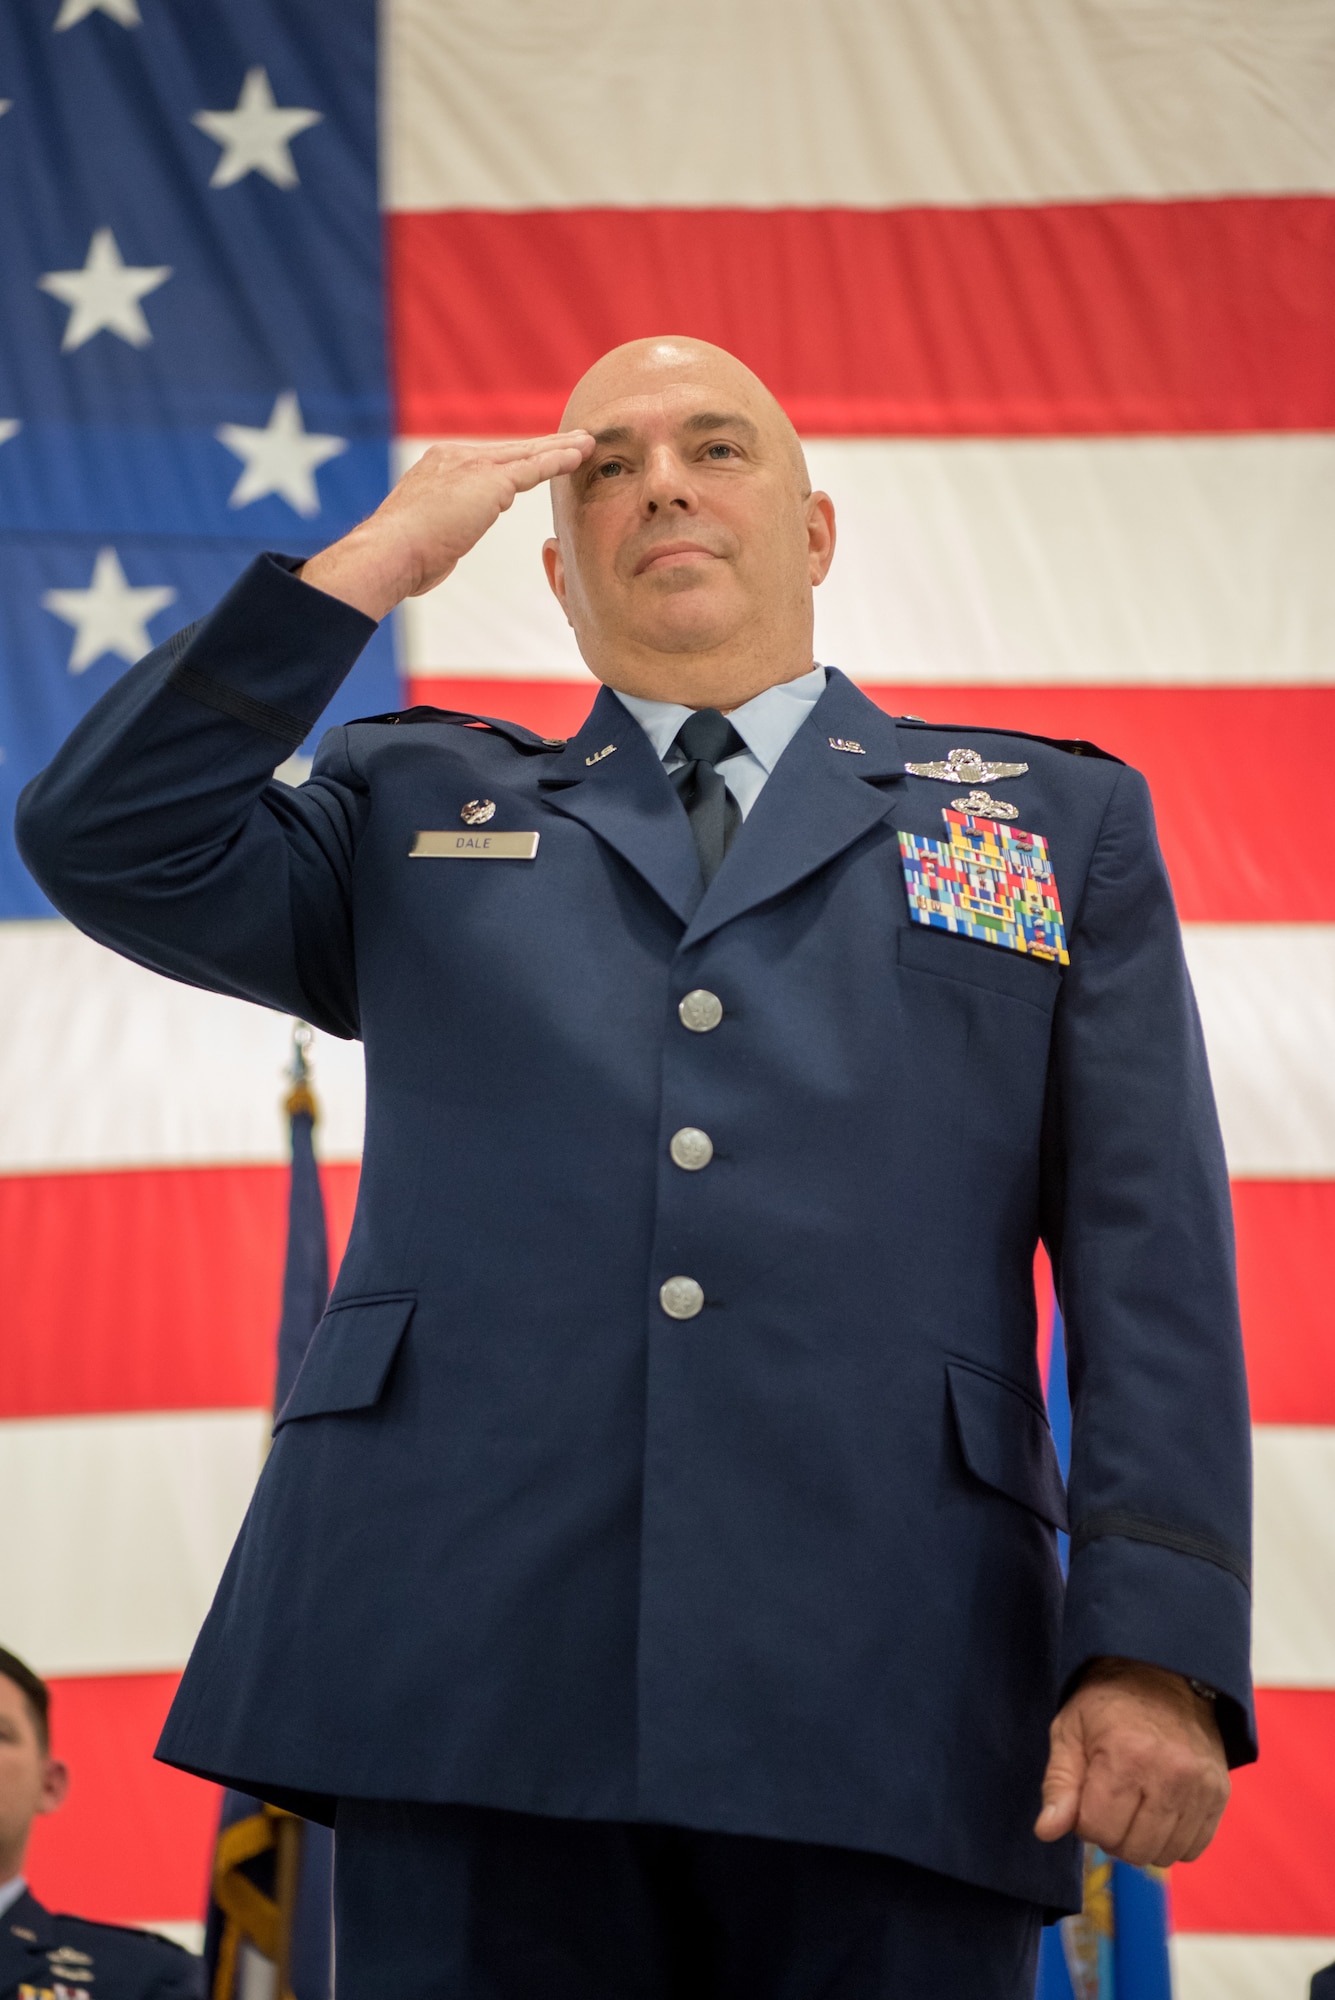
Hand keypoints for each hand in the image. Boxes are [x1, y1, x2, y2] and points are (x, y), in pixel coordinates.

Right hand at [300, 432, 594, 620]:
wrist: (391, 551)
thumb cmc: (402, 559)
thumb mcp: (425, 539)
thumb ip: (441, 535)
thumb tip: (442, 551)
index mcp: (437, 468)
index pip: (487, 462)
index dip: (516, 460)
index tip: (535, 458)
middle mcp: (455, 458)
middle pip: (511, 451)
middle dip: (544, 446)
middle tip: (573, 440)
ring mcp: (472, 466)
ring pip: (527, 453)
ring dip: (561, 448)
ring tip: (587, 443)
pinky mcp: (490, 480)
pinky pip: (534, 467)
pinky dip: (559, 459)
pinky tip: (580, 454)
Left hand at [1034, 1658, 1229, 1865]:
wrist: (1163, 1674)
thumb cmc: (1108, 1703)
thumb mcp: (1069, 1730)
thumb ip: (1058, 1784)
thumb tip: (1046, 1831)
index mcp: (1126, 1754)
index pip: (1097, 1829)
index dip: (1083, 1820)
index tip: (1085, 1795)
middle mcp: (1170, 1773)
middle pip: (1132, 1849)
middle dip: (1111, 1834)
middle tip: (1109, 1802)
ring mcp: (1200, 1786)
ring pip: (1164, 1855)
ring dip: (1141, 1841)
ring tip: (1133, 1806)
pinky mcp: (1220, 1794)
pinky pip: (1194, 1848)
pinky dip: (1171, 1841)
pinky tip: (1158, 1812)